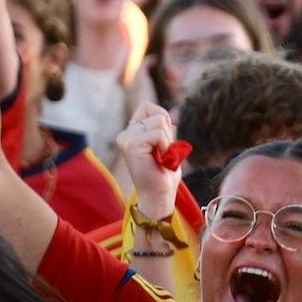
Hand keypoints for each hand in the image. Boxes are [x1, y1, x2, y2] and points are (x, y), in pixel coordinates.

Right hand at [118, 103, 181, 221]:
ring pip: (159, 122)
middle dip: (167, 134)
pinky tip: (159, 159)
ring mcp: (126, 139)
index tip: (161, 143)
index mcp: (130, 132)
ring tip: (160, 157)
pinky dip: (164, 146)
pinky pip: (157, 134)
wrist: (159, 194)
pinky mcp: (131, 145)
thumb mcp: (165, 143)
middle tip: (162, 154)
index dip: (163, 121)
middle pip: (157, 114)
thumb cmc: (163, 173)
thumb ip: (165, 126)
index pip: (148, 107)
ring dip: (167, 141)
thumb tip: (175, 111)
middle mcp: (125, 134)